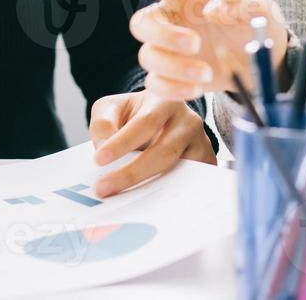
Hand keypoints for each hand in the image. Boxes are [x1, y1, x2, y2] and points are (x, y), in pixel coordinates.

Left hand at [88, 91, 215, 197]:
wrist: (161, 117)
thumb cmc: (135, 113)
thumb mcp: (113, 107)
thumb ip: (103, 122)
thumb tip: (103, 148)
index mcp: (165, 100)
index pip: (146, 122)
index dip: (122, 142)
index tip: (99, 160)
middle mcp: (188, 120)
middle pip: (164, 151)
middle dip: (131, 173)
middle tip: (103, 188)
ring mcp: (201, 143)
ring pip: (179, 172)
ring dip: (151, 188)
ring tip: (123, 200)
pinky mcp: (206, 163)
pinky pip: (191, 185)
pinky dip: (171, 196)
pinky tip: (149, 205)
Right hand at [98, 0, 288, 101]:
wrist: (264, 52)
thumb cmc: (253, 16)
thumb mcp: (257, 2)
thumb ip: (239, 0)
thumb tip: (213, 11)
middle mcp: (171, 19)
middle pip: (141, 24)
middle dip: (163, 36)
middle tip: (195, 45)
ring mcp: (170, 49)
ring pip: (148, 58)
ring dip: (175, 68)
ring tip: (206, 73)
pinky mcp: (174, 76)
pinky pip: (155, 85)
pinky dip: (173, 89)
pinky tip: (197, 88)